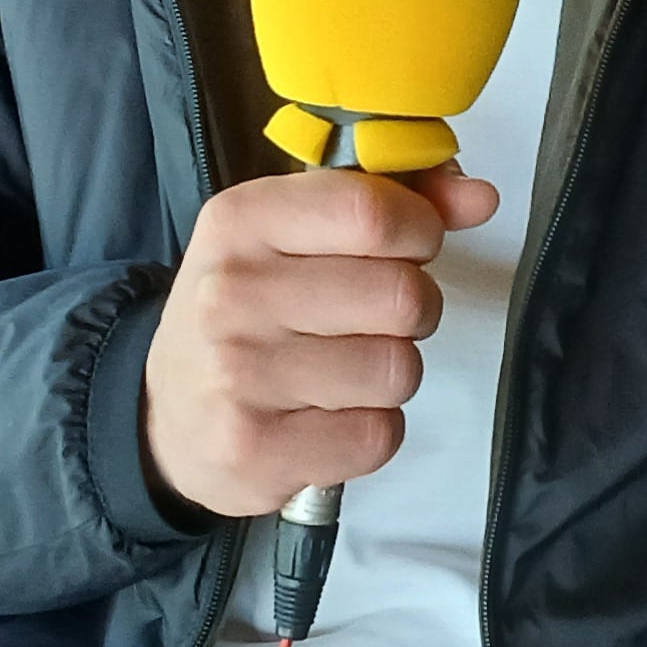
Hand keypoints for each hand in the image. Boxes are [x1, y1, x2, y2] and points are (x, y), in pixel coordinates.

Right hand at [141, 165, 495, 517]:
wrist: (166, 416)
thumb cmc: (248, 315)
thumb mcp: (294, 238)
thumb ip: (392, 204)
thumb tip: (480, 197)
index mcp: (241, 221)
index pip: (372, 211)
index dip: (419, 231)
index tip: (407, 247)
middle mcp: (230, 293)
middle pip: (402, 295)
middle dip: (411, 311)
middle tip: (371, 321)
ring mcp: (237, 375)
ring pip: (398, 369)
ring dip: (391, 375)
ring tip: (343, 372)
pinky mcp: (255, 449)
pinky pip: (377, 436)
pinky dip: (371, 431)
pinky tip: (327, 418)